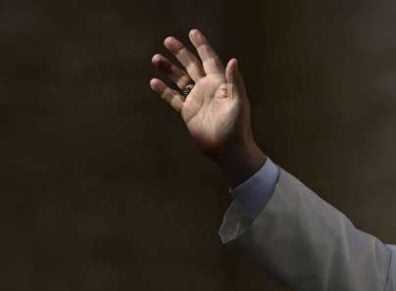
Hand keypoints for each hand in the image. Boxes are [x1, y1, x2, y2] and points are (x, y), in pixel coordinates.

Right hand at [150, 29, 264, 183]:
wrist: (229, 150)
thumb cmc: (237, 127)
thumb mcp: (238, 102)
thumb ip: (234, 81)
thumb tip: (233, 60)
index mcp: (220, 84)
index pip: (209, 59)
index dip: (202, 46)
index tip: (192, 32)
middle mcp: (207, 89)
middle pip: (192, 65)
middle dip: (181, 52)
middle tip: (168, 40)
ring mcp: (197, 100)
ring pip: (180, 79)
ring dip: (169, 69)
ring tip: (156, 58)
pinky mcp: (188, 113)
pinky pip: (173, 98)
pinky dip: (164, 90)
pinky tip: (154, 82)